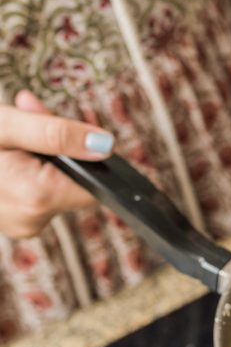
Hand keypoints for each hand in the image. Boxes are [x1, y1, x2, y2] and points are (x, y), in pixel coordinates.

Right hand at [0, 91, 114, 238]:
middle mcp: (29, 222)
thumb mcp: (8, 126)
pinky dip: (30, 172)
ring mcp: (19, 225)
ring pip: (56, 187)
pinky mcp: (14, 222)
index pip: (94, 185)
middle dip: (59, 150)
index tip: (66, 132)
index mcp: (34, 199)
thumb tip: (104, 145)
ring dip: (43, 159)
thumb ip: (56, 133)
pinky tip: (7, 159)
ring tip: (9, 142)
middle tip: (28, 121)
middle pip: (73, 182)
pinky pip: (38, 194)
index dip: (86, 153)